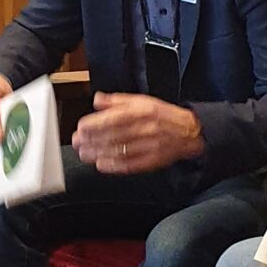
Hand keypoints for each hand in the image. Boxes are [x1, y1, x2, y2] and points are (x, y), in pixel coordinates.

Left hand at [73, 93, 203, 174]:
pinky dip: (114, 166)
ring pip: (120, 151)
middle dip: (93, 140)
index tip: (81, 127)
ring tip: (84, 153)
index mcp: (143, 111)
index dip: (96, 124)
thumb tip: (97, 100)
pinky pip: (131, 164)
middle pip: (115, 135)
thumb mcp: (142, 101)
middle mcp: (146, 128)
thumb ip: (117, 101)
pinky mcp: (152, 161)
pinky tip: (101, 164)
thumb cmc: (162, 115)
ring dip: (99, 153)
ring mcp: (150, 146)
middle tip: (77, 142)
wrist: (189, 132)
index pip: (115, 118)